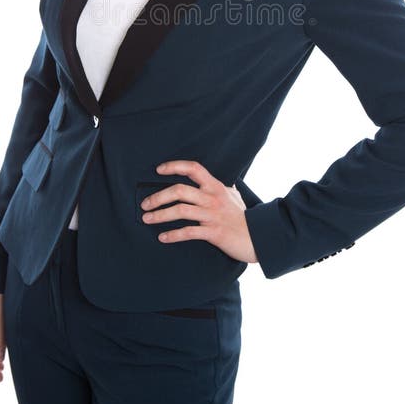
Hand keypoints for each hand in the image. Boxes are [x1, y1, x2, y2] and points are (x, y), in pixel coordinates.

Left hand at [140, 160, 258, 263]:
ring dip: (160, 215)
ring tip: (147, 218)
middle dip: (158, 196)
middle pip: (180, 190)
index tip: (159, 169)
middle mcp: (212, 198)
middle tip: (145, 204)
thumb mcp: (235, 197)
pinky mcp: (213, 232)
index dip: (175, 166)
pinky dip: (173, 235)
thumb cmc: (245, 217)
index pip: (194, 168)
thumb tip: (226, 182)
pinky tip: (162, 237)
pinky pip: (189, 232)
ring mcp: (212, 215)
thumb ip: (226, 188)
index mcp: (216, 186)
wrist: (259, 237)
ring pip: (180, 210)